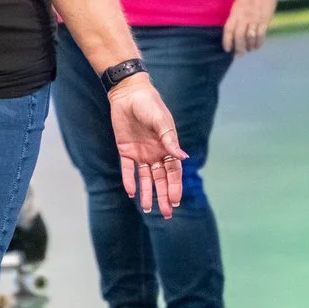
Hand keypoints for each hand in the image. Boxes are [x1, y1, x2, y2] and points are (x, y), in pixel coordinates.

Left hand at [107, 75, 186, 217]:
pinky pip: (128, 169)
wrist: (128, 93)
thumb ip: (169, 140)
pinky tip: (132, 193)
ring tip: (148, 209)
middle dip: (163, 196)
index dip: (174, 187)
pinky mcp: (125, 150)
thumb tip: (183, 158)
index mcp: (168, 147)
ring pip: (145, 178)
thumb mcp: (161, 121)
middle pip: (161, 179)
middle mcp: (156, 153)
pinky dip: (130, 181)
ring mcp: (141, 153)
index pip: (173, 172)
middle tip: (167, 214)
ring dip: (147, 193)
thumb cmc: (149, 105)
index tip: (175, 201)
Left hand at [223, 0, 280, 53]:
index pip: (228, 30)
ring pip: (250, 38)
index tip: (227, 49)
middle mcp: (244, 16)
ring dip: (249, 47)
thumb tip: (233, 32)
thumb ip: (235, 17)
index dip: (227, 41)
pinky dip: (258, 43)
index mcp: (235, 12)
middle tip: (239, 54)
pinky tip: (257, 46)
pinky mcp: (265, 20)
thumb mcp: (238, 3)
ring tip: (249, 49)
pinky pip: (261, 35)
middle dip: (238, 48)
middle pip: (239, 36)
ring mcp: (255, 18)